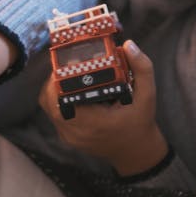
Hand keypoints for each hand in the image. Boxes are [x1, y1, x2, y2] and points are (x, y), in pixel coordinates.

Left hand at [40, 40, 168, 175]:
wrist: (135, 152)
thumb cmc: (140, 123)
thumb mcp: (147, 95)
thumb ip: (142, 68)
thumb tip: (129, 44)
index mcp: (95, 123)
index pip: (64, 98)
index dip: (61, 77)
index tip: (70, 61)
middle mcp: (77, 132)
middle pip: (49, 99)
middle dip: (55, 78)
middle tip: (68, 62)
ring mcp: (69, 136)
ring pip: (47, 105)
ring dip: (53, 87)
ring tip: (67, 73)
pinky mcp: (66, 137)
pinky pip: (53, 113)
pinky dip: (57, 98)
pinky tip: (69, 88)